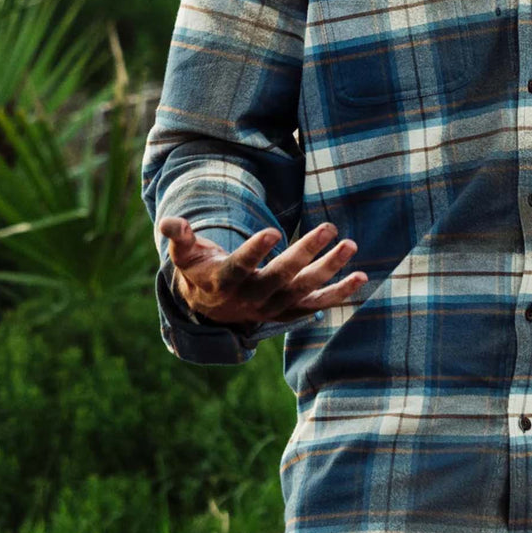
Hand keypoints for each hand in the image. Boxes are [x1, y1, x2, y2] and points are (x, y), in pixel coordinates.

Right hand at [157, 217, 368, 323]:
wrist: (212, 310)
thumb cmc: (200, 271)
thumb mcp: (185, 255)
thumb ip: (179, 237)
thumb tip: (169, 221)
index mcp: (225, 282)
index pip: (241, 267)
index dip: (256, 251)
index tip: (274, 231)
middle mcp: (253, 298)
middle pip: (282, 277)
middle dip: (306, 253)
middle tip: (329, 227)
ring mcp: (274, 306)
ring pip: (305, 289)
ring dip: (330, 269)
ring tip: (351, 245)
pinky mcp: (291, 309)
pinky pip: (319, 303)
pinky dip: (340, 293)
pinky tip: (362, 276)